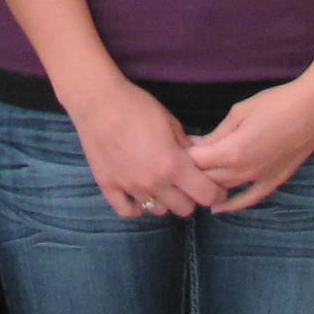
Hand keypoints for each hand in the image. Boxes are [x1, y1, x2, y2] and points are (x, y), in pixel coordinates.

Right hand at [65, 83, 230, 219]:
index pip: (206, 195)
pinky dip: (137, 207)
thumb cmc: (137, 106)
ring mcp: (130, 187)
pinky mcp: (109, 186)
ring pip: (157, 211)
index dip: (215, 193)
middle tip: (186, 184)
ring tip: (161, 185)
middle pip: (184, 209)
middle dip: (190, 198)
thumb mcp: (170, 122)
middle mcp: (154, 182)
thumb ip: (186, 146)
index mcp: (174, 165)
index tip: (215, 188)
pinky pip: (128, 211)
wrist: (99, 102)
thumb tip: (196, 160)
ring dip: (164, 201)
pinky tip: (139, 194)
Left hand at [188, 74, 313, 209]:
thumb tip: (197, 146)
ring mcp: (260, 179)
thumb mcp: (239, 113)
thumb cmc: (276, 103)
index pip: (195, 162)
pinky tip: (218, 209)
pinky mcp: (274, 182)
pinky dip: (232, 205)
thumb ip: (216, 134)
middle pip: (206, 178)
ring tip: (195, 177)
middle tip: (183, 160)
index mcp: (231, 151)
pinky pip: (249, 199)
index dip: (182, 155)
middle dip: (192, 170)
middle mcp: (243, 171)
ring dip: (208, 184)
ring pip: (224, 190)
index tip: (176, 147)